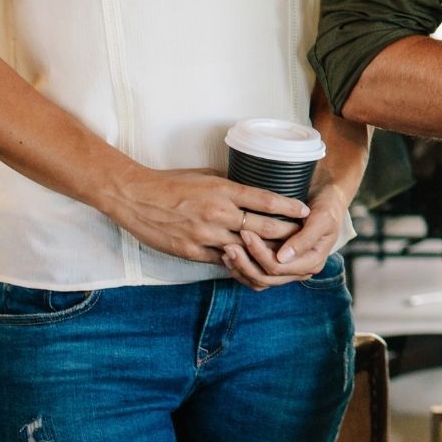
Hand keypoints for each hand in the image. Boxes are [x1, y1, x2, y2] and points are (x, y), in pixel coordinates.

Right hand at [103, 167, 309, 264]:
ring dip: (267, 253)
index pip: (265, 199)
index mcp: (223, 190)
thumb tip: (254, 190)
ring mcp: (205, 235)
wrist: (136, 198)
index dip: (288, 206)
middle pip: (262, 228)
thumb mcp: (206, 176)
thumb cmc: (172, 183)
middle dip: (287, 233)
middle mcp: (218, 214)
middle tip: (305, 236)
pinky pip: (224, 261)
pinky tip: (256, 265)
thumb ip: (231, 186)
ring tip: (287, 256)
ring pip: (246, 249)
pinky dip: (241, 263)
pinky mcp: (193, 252)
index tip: (306, 210)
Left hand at [224, 181, 351, 289]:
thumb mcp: (322, 218)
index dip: (259, 253)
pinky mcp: (278, 264)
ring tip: (226, 250)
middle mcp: (300, 270)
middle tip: (229, 244)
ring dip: (241, 268)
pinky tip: (229, 257)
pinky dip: (241, 269)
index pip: (279, 267)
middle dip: (245, 262)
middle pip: (266, 278)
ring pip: (259, 280)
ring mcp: (288, 270)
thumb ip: (305, 238)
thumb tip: (283, 258)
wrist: (327, 198)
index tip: (245, 232)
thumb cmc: (326, 206)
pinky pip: (256, 276)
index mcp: (312, 262)